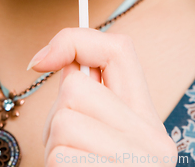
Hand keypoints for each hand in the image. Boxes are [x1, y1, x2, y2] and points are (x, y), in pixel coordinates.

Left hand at [28, 27, 177, 165]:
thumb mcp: (101, 134)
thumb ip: (88, 97)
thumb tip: (55, 59)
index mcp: (146, 116)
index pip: (119, 50)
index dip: (76, 40)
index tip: (43, 59)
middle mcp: (151, 137)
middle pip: (77, 90)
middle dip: (58, 116)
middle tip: (69, 143)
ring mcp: (136, 161)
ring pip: (64, 122)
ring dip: (54, 147)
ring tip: (73, 165)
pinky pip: (62, 158)